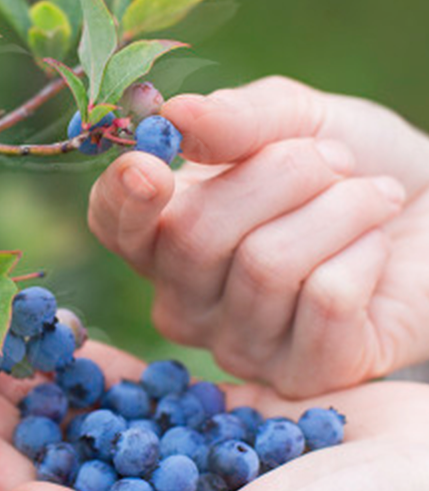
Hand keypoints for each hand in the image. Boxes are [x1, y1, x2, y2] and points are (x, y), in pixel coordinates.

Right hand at [89, 76, 428, 395]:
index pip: (115, 228)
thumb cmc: (351, 164)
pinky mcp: (302, 374)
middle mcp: (189, 302)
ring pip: (265, 265)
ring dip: (336, 209)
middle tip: (333, 160)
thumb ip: (234, 120)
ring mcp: (240, 346)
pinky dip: (364, 253)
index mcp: (169, 236)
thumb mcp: (296, 120)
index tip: (151, 165)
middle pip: (194, 237)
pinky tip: (375, 251)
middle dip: (279, 175)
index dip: (123, 199)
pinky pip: (324, 300)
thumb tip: (171, 116)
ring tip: (370, 197)